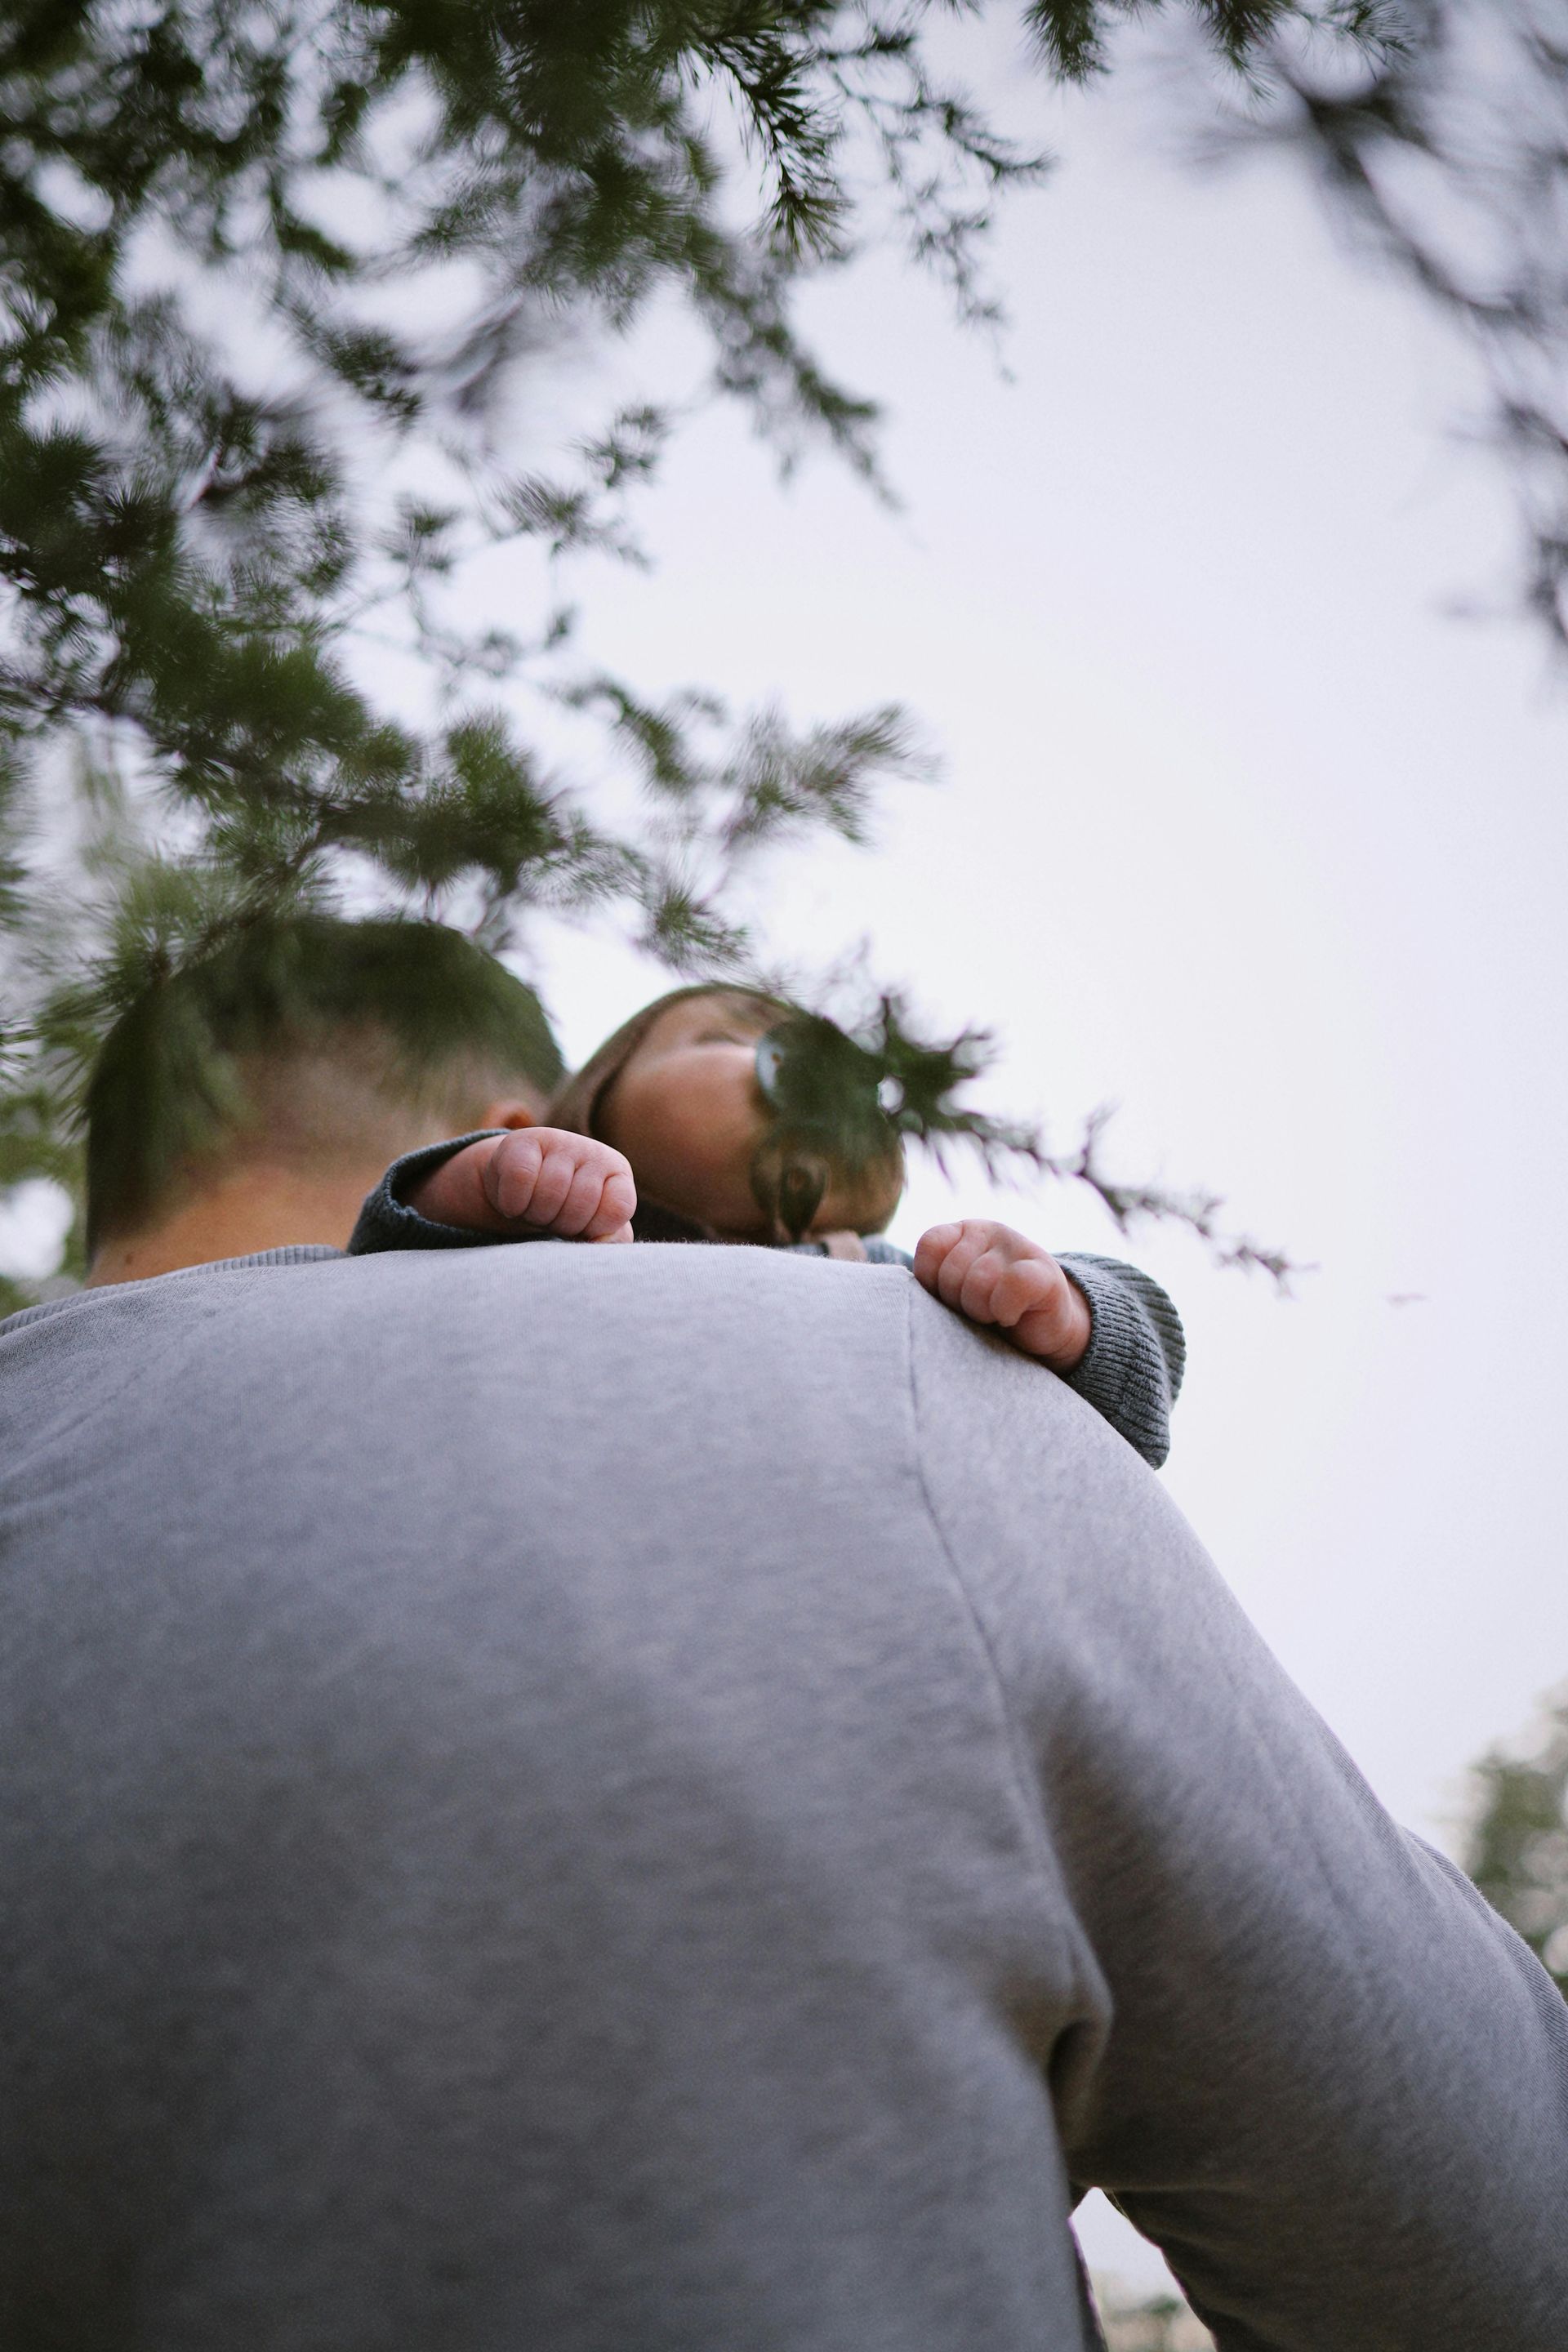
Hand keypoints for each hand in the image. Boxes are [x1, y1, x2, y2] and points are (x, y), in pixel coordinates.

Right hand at [408, 1128, 635, 1243]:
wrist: (501, 1206)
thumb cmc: (552, 1229)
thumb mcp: (584, 1240)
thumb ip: (607, 1242)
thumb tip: (609, 1240)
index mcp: (616, 1178)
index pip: (616, 1211)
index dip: (589, 1231)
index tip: (575, 1233)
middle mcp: (593, 1153)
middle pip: (580, 1208)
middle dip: (559, 1225)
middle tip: (546, 1222)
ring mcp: (557, 1142)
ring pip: (550, 1197)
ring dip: (532, 1214)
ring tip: (530, 1211)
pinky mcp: (519, 1142)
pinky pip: (518, 1181)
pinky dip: (509, 1200)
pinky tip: (509, 1198)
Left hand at [913, 1220, 1091, 1369]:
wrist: (1042, 1332)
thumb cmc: (987, 1313)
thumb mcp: (952, 1291)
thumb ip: (930, 1281)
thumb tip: (907, 1292)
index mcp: (965, 1231)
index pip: (931, 1246)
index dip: (933, 1282)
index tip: (950, 1299)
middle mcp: (993, 1231)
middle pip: (952, 1272)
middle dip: (958, 1304)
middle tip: (977, 1311)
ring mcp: (1021, 1249)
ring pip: (979, 1281)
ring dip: (981, 1312)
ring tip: (994, 1315)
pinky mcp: (1046, 1276)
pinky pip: (1012, 1286)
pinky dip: (1005, 1310)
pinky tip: (1011, 1316)